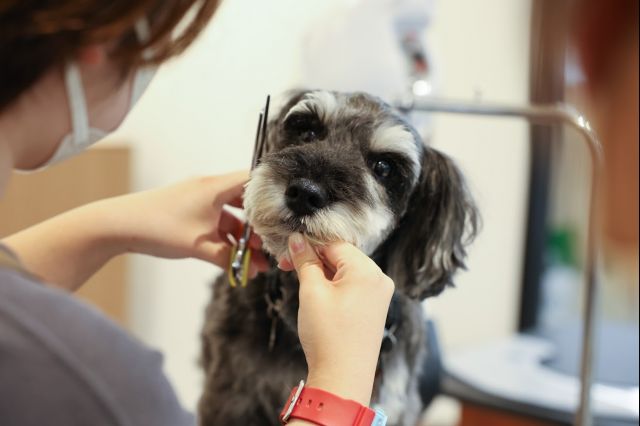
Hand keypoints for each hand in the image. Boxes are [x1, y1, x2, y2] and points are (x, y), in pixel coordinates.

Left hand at [3, 171, 267, 290]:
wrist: (117, 225)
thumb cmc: (157, 228)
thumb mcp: (199, 247)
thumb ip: (229, 257)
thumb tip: (253, 269)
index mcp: (215, 187)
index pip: (254, 182)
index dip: (272, 195)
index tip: (286, 214)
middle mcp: (209, 189)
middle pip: (246, 202)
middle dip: (260, 225)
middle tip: (272, 247)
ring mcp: (199, 200)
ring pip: (232, 215)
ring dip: (243, 236)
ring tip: (255, 259)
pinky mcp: (189, 211)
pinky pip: (217, 222)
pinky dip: (227, 237)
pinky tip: (233, 257)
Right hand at [285, 233, 393, 405]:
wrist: (343, 379)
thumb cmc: (328, 336)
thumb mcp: (312, 292)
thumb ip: (305, 261)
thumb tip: (297, 239)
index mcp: (368, 271)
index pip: (335, 244)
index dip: (308, 245)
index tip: (286, 251)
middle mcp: (379, 279)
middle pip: (342, 256)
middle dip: (314, 258)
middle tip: (287, 266)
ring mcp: (379, 294)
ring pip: (346, 270)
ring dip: (322, 272)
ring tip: (300, 280)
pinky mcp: (374, 308)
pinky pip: (352, 285)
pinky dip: (333, 285)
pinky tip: (316, 292)